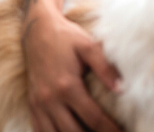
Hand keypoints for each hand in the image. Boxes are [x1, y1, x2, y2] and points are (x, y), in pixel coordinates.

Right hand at [23, 4, 122, 131]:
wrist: (37, 31)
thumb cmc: (66, 38)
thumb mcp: (88, 46)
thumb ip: (105, 67)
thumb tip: (122, 89)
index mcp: (67, 86)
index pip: (93, 118)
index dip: (110, 130)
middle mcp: (49, 100)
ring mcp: (38, 105)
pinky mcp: (32, 105)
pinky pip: (40, 131)